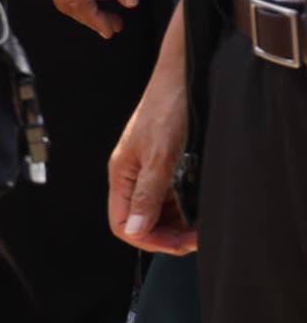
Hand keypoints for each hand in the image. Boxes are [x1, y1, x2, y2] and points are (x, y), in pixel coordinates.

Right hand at [109, 7, 197, 254]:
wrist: (182, 80)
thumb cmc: (166, 112)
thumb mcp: (160, 159)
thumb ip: (147, 196)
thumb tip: (133, 231)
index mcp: (120, 174)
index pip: (122, 223)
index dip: (148, 238)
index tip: (178, 242)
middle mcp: (130, 176)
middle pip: (140, 221)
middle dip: (167, 235)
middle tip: (196, 237)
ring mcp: (147, 172)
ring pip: (157, 213)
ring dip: (178, 225)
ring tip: (201, 227)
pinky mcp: (163, 167)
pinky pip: (169, 200)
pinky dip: (184, 211)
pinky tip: (199, 211)